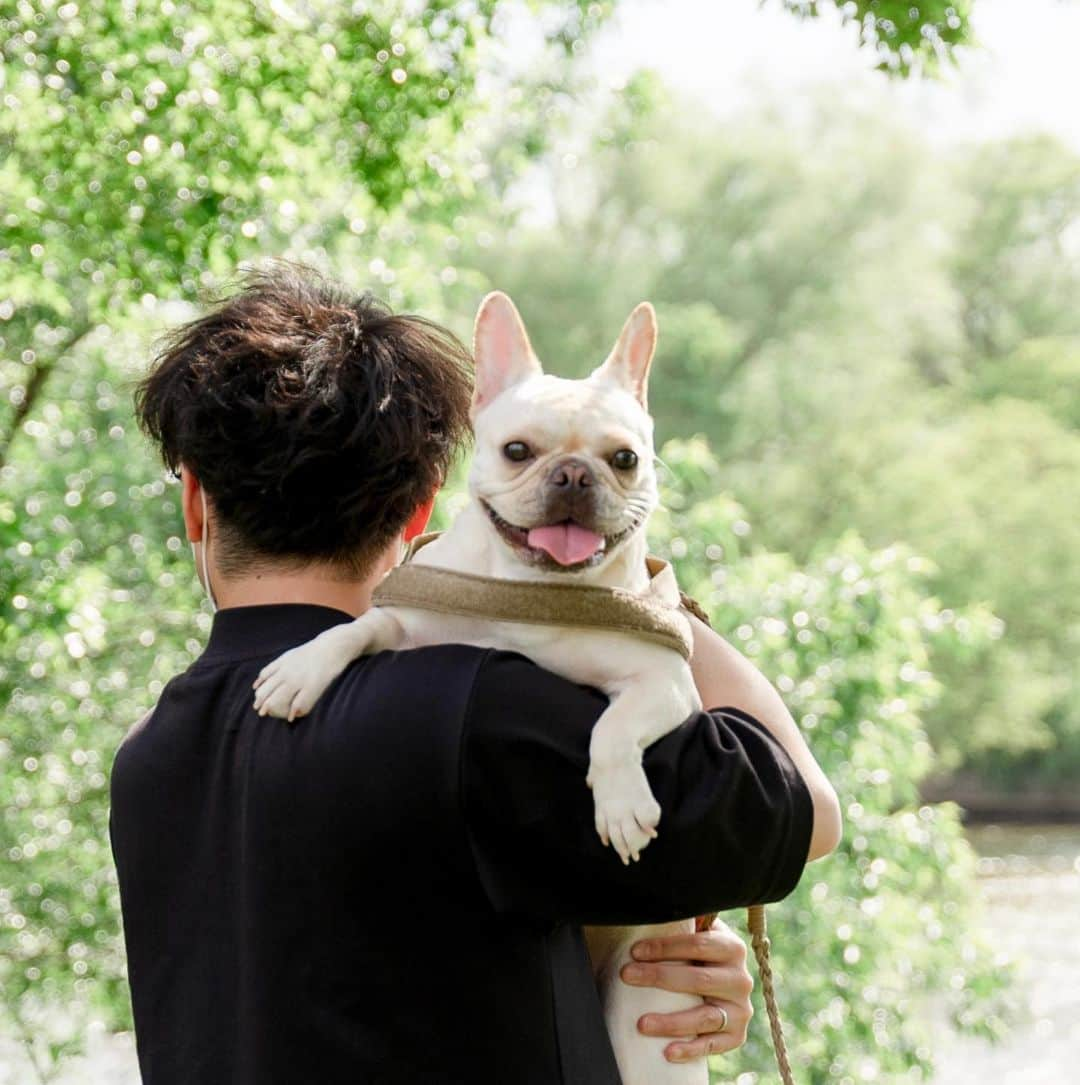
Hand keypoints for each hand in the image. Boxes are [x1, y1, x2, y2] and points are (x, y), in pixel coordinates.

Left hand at [620, 918, 752, 1062]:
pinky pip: (712, 1045)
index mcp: (732, 948)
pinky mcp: (736, 1035)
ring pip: (704, 1017)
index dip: (665, 947)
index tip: (635, 951)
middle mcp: (741, 979)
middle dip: (658, 977)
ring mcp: (740, 1009)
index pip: (698, 945)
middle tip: (627, 975)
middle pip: (697, 979)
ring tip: (641, 1023)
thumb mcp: (701, 934)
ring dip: (671, 1021)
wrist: (728, 984)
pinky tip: (667, 1052)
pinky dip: (690, 1050)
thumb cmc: (702, 955)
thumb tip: (651, 905)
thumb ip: (684, 923)